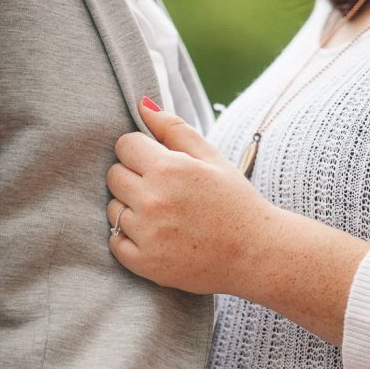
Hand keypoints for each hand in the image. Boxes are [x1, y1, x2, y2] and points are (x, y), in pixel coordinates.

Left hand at [106, 98, 276, 294]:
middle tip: (163, 190)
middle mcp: (152, 200)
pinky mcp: (144, 263)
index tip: (159, 163)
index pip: (124, 145)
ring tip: (164, 215)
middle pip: (113, 175)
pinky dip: (130, 238)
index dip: (141, 151)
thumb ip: (175, 128)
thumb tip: (142, 105)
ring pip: (113, 208)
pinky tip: (157, 236)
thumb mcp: (212, 158)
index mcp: (168, 169)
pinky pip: (115, 242)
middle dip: (134, 177)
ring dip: (131, 208)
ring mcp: (147, 234)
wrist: (256, 254)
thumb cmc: (236, 202)